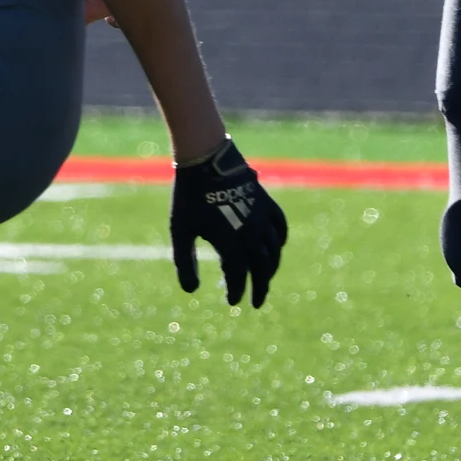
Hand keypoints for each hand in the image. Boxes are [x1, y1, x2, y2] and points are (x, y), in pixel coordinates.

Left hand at [171, 138, 286, 306]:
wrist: (205, 158)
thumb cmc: (189, 195)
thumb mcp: (181, 230)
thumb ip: (185, 262)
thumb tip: (191, 291)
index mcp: (230, 241)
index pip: (239, 276)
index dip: (237, 291)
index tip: (232, 302)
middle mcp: (251, 232)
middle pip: (262, 267)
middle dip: (260, 287)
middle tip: (256, 301)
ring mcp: (261, 216)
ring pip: (274, 250)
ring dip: (270, 268)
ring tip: (264, 278)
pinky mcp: (265, 202)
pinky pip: (279, 226)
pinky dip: (279, 241)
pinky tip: (276, 247)